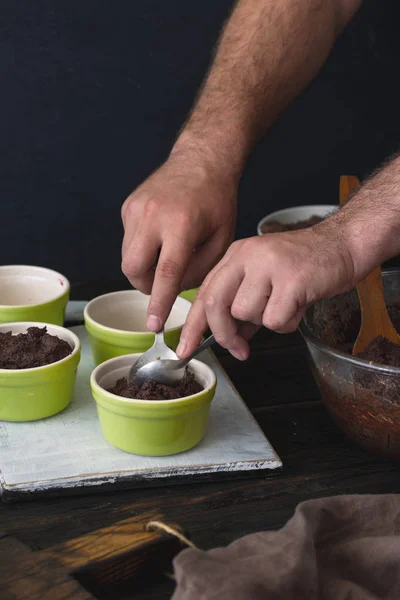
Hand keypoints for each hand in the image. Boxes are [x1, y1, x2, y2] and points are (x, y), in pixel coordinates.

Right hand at [121, 151, 236, 330]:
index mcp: (181, 224)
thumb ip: (200, 269)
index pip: (165, 272)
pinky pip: (128, 241)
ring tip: (167, 255)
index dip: (159, 302)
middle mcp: (152, 215)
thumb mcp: (222, 238)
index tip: (153, 325)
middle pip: (133, 269)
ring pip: (126, 257)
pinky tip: (160, 237)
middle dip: (145, 286)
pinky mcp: (127, 206)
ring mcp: (136, 209)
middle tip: (163, 283)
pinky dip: (142, 249)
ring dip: (143, 267)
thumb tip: (175, 289)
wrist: (201, 159)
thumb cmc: (218, 200)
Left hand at [177, 226, 354, 359]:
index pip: (204, 292)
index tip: (184, 348)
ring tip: (287, 305)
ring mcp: (268, 265)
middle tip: (239, 349)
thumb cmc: (305, 265)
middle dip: (223, 334)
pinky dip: (287, 323)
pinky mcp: (291, 279)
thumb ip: (244, 306)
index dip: (192, 325)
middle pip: (215, 303)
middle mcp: (247, 256)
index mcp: (236, 255)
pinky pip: (275, 320)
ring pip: (246, 314)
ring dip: (266, 321)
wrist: (343, 245)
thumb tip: (229, 337)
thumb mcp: (266, 279)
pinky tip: (299, 305)